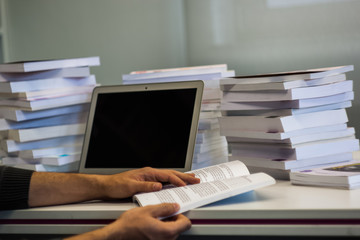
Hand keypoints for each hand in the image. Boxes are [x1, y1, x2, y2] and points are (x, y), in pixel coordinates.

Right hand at [65, 203, 190, 239]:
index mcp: (166, 232)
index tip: (175, 211)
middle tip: (163, 213)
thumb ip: (164, 208)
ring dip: (167, 225)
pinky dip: (161, 231)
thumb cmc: (129, 225)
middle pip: (179, 229)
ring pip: (171, 234)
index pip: (186, 224)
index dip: (182, 215)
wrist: (117, 235)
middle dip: (174, 220)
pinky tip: (151, 225)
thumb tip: (175, 206)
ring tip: (155, 219)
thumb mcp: (148, 210)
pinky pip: (163, 238)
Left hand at [98, 167, 199, 198]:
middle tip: (196, 179)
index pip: (166, 175)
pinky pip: (164, 181)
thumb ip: (145, 186)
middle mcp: (150, 173)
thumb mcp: (130, 186)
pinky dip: (173, 182)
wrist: (107, 186)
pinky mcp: (148, 182)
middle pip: (171, 174)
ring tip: (191, 179)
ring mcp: (150, 177)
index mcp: (148, 172)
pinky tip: (177, 183)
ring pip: (169, 176)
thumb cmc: (116, 185)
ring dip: (181, 178)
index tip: (186, 185)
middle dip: (184, 177)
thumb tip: (158, 186)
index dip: (177, 180)